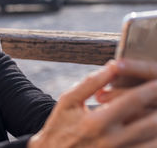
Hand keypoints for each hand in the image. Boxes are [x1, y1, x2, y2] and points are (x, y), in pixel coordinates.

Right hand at [28, 61, 156, 147]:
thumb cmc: (59, 125)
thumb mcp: (68, 101)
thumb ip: (91, 83)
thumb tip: (113, 66)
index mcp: (96, 122)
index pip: (132, 101)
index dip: (150, 89)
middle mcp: (110, 141)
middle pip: (151, 123)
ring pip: (153, 141)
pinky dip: (153, 140)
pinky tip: (152, 130)